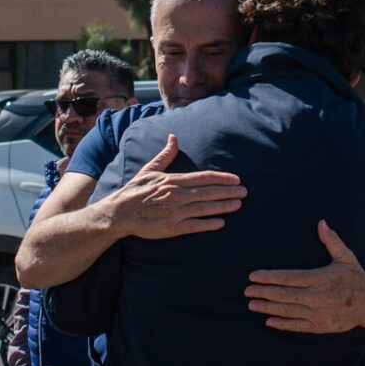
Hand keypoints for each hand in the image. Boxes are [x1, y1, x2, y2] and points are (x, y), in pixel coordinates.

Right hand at [103, 134, 246, 238]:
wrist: (119, 212)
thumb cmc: (135, 190)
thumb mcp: (150, 169)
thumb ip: (166, 155)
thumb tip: (174, 137)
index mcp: (173, 180)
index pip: (203, 177)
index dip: (222, 178)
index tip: (237, 179)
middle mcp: (176, 195)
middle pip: (208, 192)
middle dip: (228, 192)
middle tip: (245, 192)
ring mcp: (174, 212)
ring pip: (204, 208)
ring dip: (223, 206)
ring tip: (238, 205)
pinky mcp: (170, 228)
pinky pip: (193, 226)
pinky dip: (207, 224)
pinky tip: (221, 223)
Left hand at [245, 220, 364, 333]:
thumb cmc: (356, 278)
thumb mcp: (346, 257)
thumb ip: (331, 241)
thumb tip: (321, 223)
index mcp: (320, 278)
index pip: (289, 278)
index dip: (269, 277)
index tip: (253, 275)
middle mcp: (317, 297)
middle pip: (284, 295)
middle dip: (263, 292)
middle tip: (247, 290)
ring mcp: (318, 314)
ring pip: (287, 311)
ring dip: (267, 308)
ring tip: (252, 304)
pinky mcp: (320, 326)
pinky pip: (297, 326)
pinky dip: (282, 324)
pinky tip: (268, 321)